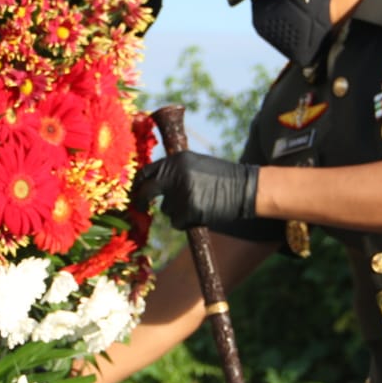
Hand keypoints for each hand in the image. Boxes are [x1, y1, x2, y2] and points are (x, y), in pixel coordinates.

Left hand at [131, 152, 258, 229]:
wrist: (244, 188)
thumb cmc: (221, 177)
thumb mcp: (195, 164)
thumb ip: (175, 170)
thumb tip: (153, 181)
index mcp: (176, 160)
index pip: (147, 171)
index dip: (139, 183)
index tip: (136, 191)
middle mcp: (176, 174)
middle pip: (147, 191)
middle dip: (141, 200)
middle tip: (140, 206)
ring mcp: (182, 192)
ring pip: (166, 209)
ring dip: (176, 211)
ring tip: (196, 204)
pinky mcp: (189, 209)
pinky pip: (177, 222)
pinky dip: (185, 222)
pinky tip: (200, 214)